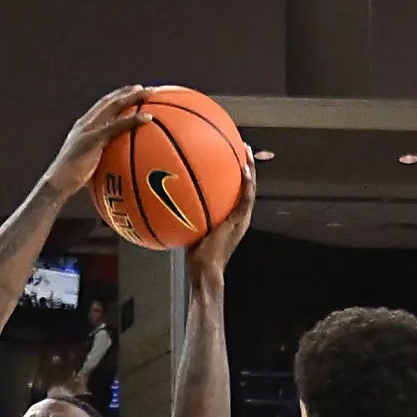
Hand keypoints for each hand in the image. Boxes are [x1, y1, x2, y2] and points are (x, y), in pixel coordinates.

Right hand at [42, 85, 151, 194]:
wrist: (57, 183)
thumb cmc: (70, 181)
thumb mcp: (85, 165)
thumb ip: (97, 160)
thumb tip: (112, 168)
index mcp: (82, 127)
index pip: (101, 106)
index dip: (116, 96)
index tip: (131, 92)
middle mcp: (85, 123)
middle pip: (109, 101)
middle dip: (127, 92)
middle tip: (146, 89)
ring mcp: (89, 129)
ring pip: (114, 106)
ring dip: (134, 97)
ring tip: (150, 93)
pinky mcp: (93, 139)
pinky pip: (117, 126)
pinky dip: (134, 119)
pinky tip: (148, 118)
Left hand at [186, 158, 255, 279]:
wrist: (205, 270)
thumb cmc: (195, 255)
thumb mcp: (190, 228)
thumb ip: (186, 212)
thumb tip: (166, 197)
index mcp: (231, 215)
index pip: (236, 190)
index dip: (236, 173)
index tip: (232, 155)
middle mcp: (239, 215)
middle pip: (246, 185)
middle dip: (246, 165)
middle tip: (243, 146)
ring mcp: (241, 218)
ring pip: (250, 189)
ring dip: (250, 169)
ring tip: (247, 151)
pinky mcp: (239, 222)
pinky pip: (246, 198)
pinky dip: (247, 183)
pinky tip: (244, 169)